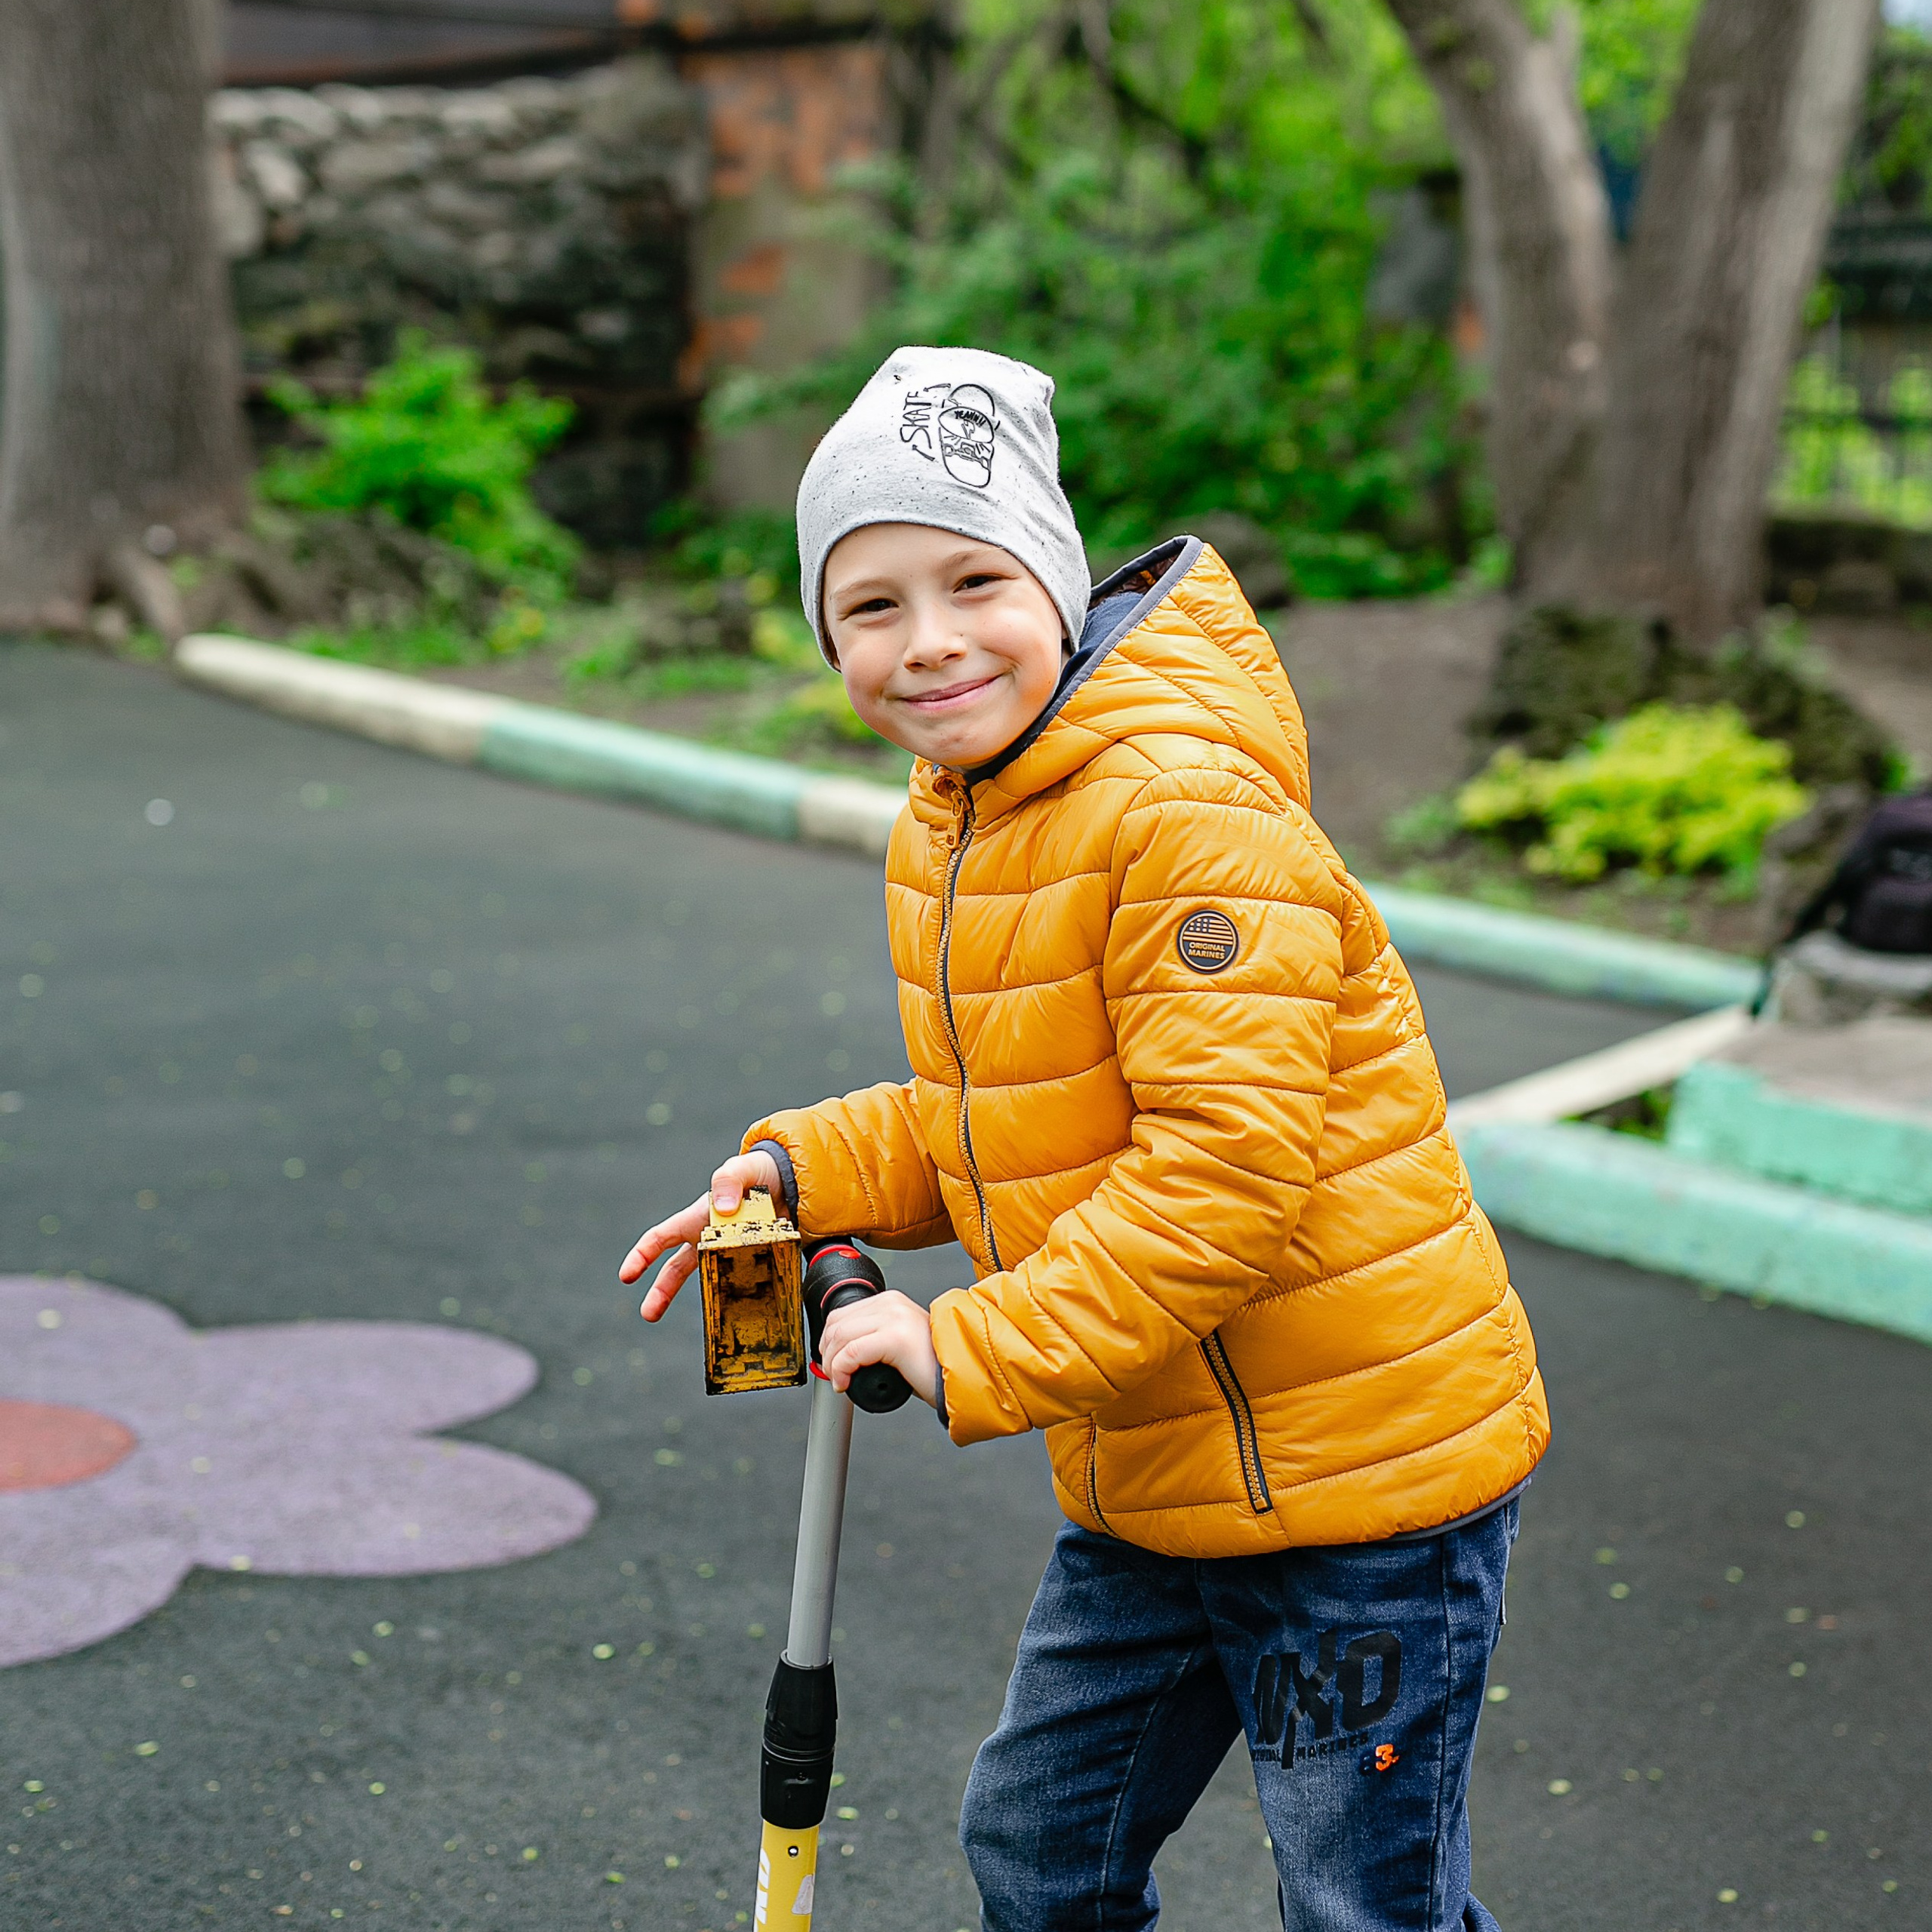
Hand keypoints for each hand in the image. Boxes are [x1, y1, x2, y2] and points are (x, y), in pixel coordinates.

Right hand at [621, 1149, 783, 1321]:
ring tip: (702, 1324)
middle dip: (660, 1291)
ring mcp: (729, 1250)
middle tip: (648, 1315)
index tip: (627, 1276)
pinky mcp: (753, 1259)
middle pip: (676, 1268)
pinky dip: (737, 1296)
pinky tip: (740, 1314)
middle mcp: (708, 1237)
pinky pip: (741, 1280)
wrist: (792, 1181)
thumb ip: (729, 1181)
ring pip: (707, 1280)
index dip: (641, 1255)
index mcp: (697, 1217)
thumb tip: (722, 1209)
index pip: (661, 1237)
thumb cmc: (758, 1172)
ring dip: (700, 1300)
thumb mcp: (742, 1169)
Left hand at [819, 1289, 938, 1409]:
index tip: (831, 1362)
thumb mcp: (899, 1343)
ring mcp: (895, 1317)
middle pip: (837, 1323)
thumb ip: (875, 1339)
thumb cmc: (934, 1368)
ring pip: (841, 1337)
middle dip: (827, 1353)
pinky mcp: (896, 1337)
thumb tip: (844, 1355)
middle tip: (833, 1375)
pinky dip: (841, 1370)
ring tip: (840, 1381)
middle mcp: (892, 1303)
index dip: (828, 1341)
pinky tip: (845, 1384)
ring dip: (832, 1364)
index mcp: (891, 1301)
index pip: (842, 1314)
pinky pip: (851, 1353)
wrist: (965, 1377)